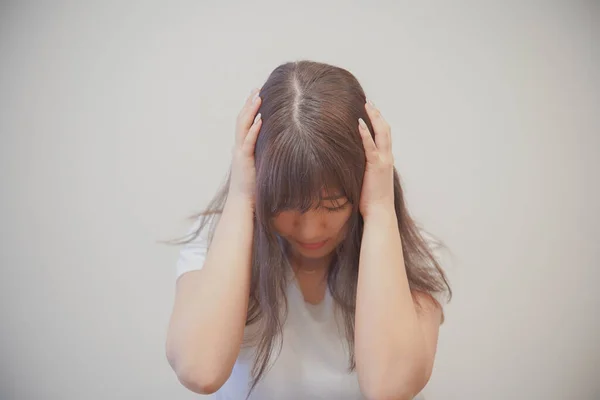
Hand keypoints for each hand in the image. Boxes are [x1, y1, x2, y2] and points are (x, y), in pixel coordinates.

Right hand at [229, 88, 262, 206]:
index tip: (258, 94)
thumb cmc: (254, 187)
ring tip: (258, 97)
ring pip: (243, 126)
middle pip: (242, 119)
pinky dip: (253, 130)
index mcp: (242, 147)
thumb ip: (266, 154)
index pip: (245, 122)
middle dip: (249, 103)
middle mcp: (239, 147)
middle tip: (257, 88)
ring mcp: (240, 153)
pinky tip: (260, 120)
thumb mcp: (261, 166)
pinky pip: (248, 142)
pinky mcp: (244, 160)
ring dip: (250, 111)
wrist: (243, 202)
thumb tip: (282, 146)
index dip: (250, 108)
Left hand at [357, 100, 395, 217]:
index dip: (378, 122)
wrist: (379, 212)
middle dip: (377, 114)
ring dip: (374, 118)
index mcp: (385, 161)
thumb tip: (353, 164)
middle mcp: (387, 158)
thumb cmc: (372, 200)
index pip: (384, 137)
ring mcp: (383, 161)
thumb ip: (365, 169)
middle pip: (385, 130)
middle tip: (369, 102)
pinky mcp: (376, 167)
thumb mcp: (369, 180)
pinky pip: (371, 147)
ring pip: (382, 134)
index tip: (371, 111)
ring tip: (366, 105)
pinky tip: (359, 123)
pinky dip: (365, 134)